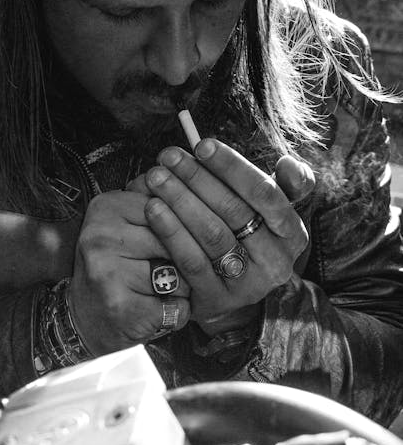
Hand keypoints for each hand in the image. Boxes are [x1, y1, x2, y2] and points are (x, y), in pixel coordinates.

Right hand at [70, 190, 190, 353]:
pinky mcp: (121, 306)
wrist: (86, 319)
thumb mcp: (127, 226)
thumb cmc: (115, 269)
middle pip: (177, 242)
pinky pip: (176, 305)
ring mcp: (109, 272)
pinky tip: (159, 310)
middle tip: (168, 270)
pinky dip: (177, 312)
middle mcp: (101, 236)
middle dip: (186, 260)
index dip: (183, 228)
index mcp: (106, 207)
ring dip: (184, 288)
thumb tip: (193, 183)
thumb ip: (156, 204)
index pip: (168, 207)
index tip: (173, 242)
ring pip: (181, 275)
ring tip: (161, 291)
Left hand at [138, 140, 313, 335]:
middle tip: (168, 156)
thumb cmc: (247, 240)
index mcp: (293, 234)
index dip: (232, 167)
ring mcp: (247, 284)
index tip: (202, 145)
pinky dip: (170, 231)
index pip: (264, 193)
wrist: (231, 296)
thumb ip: (285, 185)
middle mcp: (276, 262)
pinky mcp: (217, 299)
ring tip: (156, 177)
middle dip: (197, 178)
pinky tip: (152, 209)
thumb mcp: (270, 214)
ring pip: (212, 234)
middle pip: (234, 211)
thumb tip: (287, 162)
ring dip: (180, 200)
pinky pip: (191, 260)